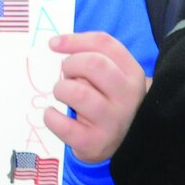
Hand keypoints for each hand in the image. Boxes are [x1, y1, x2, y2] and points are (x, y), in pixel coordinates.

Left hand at [43, 31, 148, 164]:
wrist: (124, 143)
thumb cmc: (110, 101)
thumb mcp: (113, 76)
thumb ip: (93, 56)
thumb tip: (56, 43)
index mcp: (133, 73)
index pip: (104, 43)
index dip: (75, 40)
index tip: (53, 44)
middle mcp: (128, 97)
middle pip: (94, 64)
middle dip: (70, 64)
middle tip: (66, 75)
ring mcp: (113, 122)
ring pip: (78, 93)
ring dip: (61, 89)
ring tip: (62, 94)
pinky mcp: (96, 143)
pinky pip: (65, 125)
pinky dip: (51, 117)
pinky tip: (53, 114)